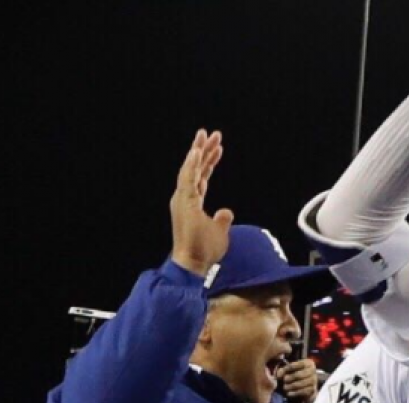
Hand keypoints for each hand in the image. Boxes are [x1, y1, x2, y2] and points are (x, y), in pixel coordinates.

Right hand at [170, 129, 233, 275]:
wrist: (193, 263)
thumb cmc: (204, 250)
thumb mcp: (219, 231)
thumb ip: (222, 219)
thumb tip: (226, 211)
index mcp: (192, 202)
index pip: (202, 176)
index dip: (209, 161)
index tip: (218, 147)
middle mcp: (185, 198)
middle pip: (195, 168)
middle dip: (204, 150)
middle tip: (211, 133)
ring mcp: (183, 199)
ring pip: (190, 169)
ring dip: (197, 151)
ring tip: (204, 134)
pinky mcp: (183, 202)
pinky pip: (188, 178)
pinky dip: (192, 163)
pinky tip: (197, 150)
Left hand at [279, 359, 319, 402]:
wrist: (306, 385)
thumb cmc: (296, 374)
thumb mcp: (290, 369)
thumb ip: (283, 370)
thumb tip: (278, 375)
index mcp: (308, 363)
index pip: (296, 365)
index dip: (287, 369)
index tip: (279, 374)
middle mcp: (312, 371)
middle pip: (299, 374)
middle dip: (290, 378)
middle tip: (284, 381)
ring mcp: (313, 380)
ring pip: (301, 384)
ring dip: (291, 386)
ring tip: (285, 387)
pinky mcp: (313, 389)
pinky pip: (303, 391)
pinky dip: (294, 393)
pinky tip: (289, 393)